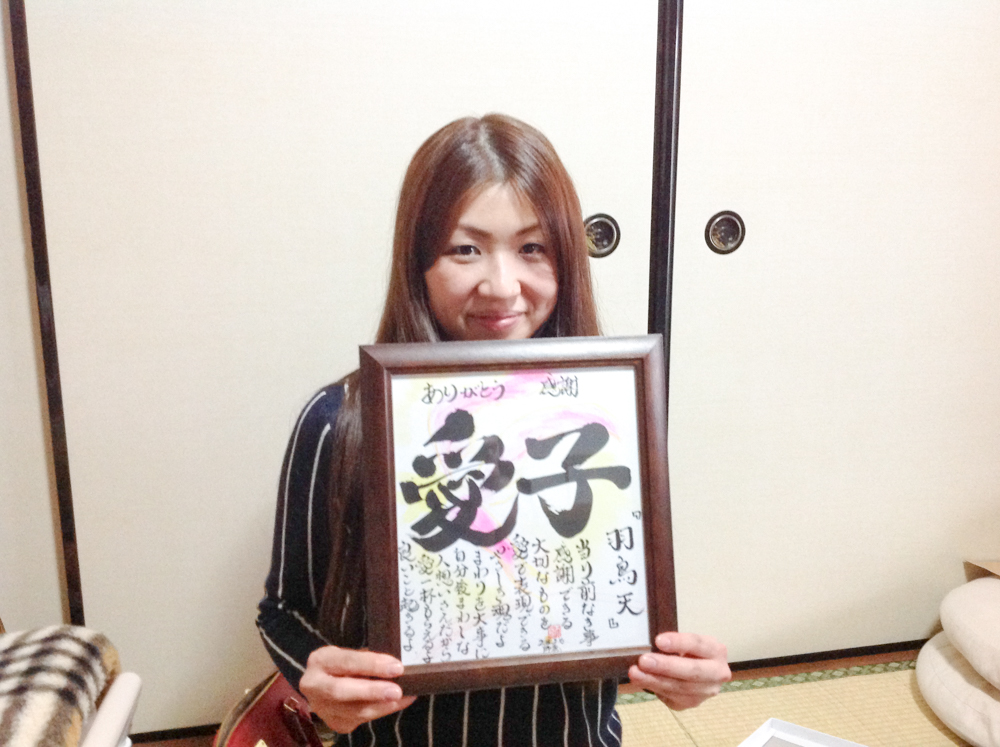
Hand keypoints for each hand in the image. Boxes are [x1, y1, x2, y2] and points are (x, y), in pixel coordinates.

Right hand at [298, 646, 415, 733]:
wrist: (325, 684)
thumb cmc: (344, 665)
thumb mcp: (349, 654)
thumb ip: (366, 659)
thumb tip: (395, 666)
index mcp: (320, 660)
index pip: (346, 661)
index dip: (371, 665)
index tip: (396, 667)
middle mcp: (314, 685)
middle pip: (341, 691)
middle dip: (372, 691)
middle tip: (397, 691)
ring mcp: (322, 708)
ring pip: (353, 711)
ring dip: (382, 706)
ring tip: (404, 697)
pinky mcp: (334, 723)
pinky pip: (360, 720)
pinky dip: (382, 711)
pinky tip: (397, 703)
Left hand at [627, 632, 730, 710]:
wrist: (698, 670)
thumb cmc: (687, 650)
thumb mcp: (685, 641)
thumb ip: (672, 642)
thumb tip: (646, 641)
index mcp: (716, 650)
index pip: (697, 644)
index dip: (678, 642)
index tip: (658, 640)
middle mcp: (717, 673)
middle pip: (693, 671)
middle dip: (666, 666)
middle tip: (644, 661)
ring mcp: (706, 691)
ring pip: (680, 688)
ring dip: (655, 680)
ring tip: (635, 673)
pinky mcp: (693, 703)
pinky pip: (673, 698)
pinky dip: (655, 688)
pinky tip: (641, 681)